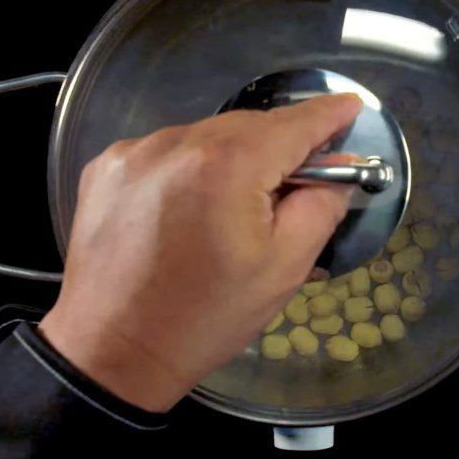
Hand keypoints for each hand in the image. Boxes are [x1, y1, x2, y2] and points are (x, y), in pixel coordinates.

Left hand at [39, 94, 361, 411]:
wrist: (114, 351)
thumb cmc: (208, 315)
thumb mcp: (284, 267)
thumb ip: (321, 205)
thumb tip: (343, 165)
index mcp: (226, 165)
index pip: (292, 124)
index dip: (327, 115)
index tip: (351, 107)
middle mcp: (176, 142)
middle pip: (249, 126)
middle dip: (280, 144)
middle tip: (299, 178)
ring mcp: (134, 151)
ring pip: (207, 136)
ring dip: (233, 156)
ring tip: (236, 204)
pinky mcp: (106, 167)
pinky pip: (168, 151)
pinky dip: (191, 166)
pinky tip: (190, 206)